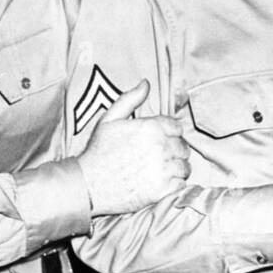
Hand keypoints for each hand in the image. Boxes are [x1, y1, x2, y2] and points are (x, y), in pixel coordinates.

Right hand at [76, 80, 189, 214]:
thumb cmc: (98, 151)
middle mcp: (161, 146)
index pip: (177, 127)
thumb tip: (146, 83)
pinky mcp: (163, 189)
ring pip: (184, 166)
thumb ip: (130, 99)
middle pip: (183, 147)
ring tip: (161, 171)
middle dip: (174, 151)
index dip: (169, 134)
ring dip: (176, 168)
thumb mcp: (109, 119)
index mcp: (152, 127)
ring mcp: (163, 169)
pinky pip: (181, 184)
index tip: (159, 141)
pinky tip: (161, 183)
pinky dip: (174, 184)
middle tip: (159, 158)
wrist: (87, 184)